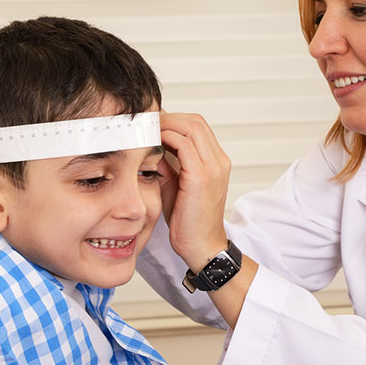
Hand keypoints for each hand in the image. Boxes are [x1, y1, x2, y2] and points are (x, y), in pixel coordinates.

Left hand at [158, 112, 231, 271]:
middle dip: (169, 118)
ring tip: (148, 134)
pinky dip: (167, 139)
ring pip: (191, 127)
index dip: (174, 121)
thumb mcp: (175, 184)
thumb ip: (166, 162)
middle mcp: (218, 161)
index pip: (197, 126)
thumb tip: (149, 145)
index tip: (152, 126)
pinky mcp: (201, 177)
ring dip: (167, 126)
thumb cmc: (188, 219)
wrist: (200, 245)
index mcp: (216, 161)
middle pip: (195, 121)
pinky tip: (153, 146)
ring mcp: (213, 167)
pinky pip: (184, 146)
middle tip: (147, 126)